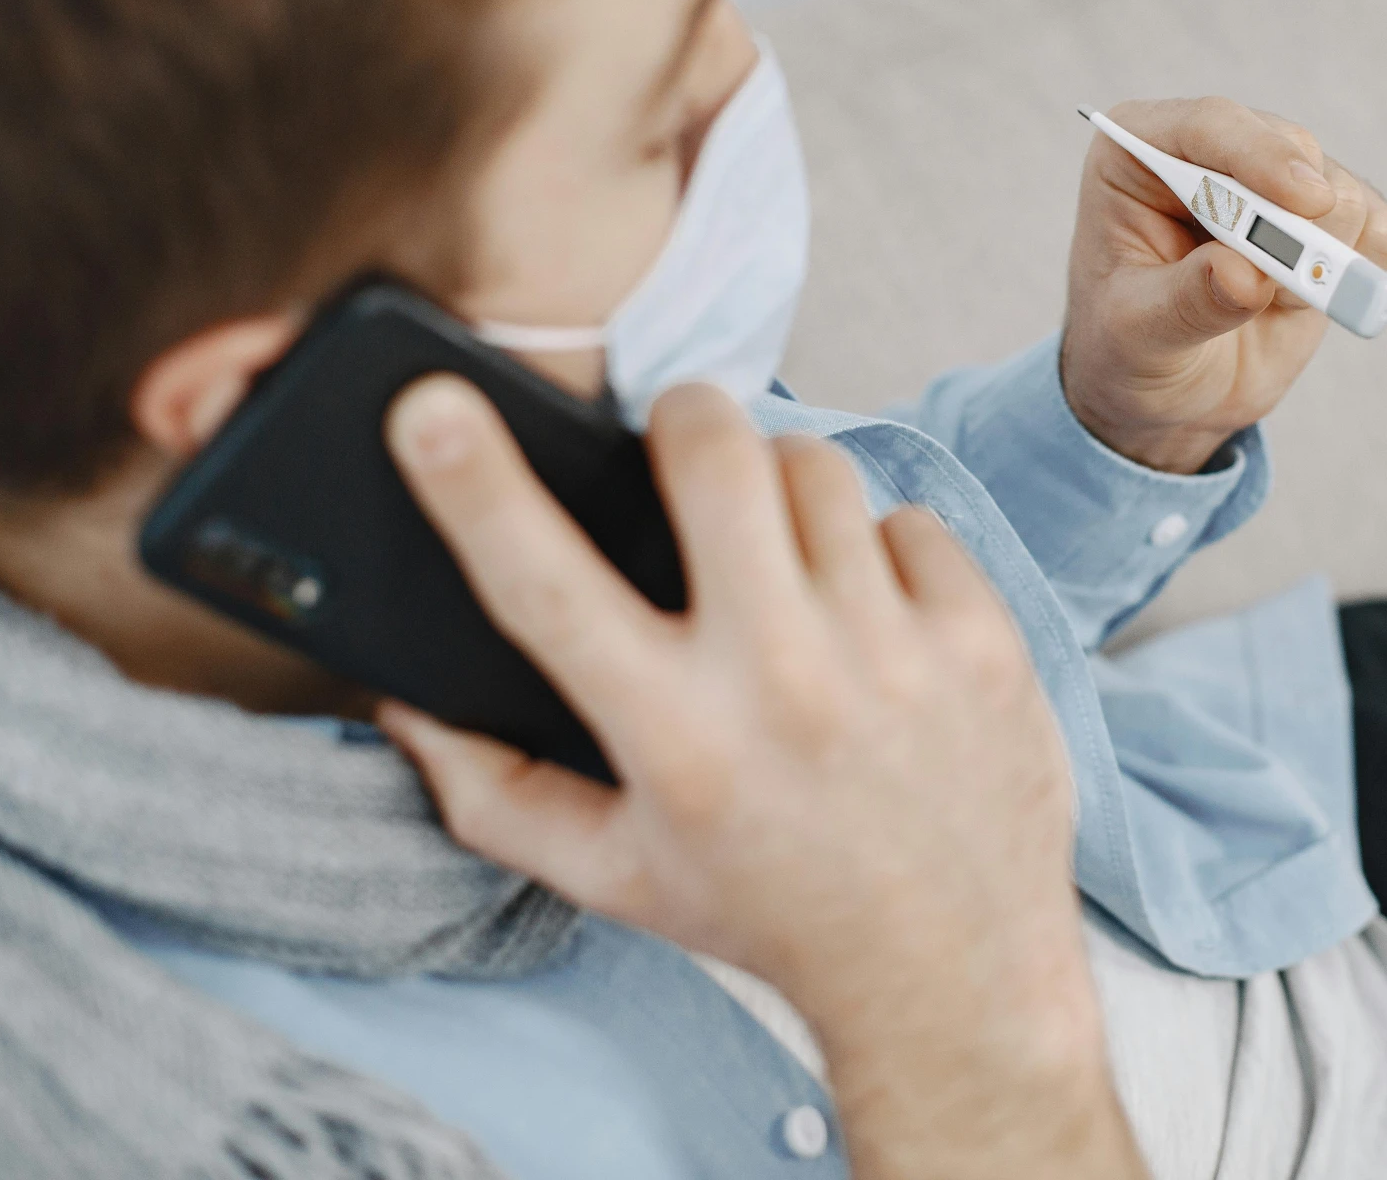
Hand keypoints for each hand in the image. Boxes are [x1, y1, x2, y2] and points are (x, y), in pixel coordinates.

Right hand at [378, 377, 1147, 1179]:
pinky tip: (872, 618)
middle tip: (679, 446)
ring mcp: (893, 654)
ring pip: (816, 467)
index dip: (474, 486)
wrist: (953, 978)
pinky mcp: (981, 641)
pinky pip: (909, 520)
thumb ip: (494, 794)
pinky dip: (881, 552)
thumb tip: (405, 707)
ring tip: (782, 556)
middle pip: (714, 455)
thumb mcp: (616, 875)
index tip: (431, 408)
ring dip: (783, 488)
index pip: (548, 587)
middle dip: (684, 421)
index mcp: (674, 739)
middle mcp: (782, 684)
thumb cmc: (770, 915)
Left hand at [1061, 97, 1386, 472]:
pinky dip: (1354, 272)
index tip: (1306, 202)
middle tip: (1292, 291)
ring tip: (1267, 305)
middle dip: (1302, 223)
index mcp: (1139, 157)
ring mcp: (1273, 180)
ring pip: (1341, 189)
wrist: (1171, 387)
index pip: (1210, 125)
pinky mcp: (1324, 217)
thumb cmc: (1131, 349)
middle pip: (1290, 150)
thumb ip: (1185, 303)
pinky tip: (1298, 301)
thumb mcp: (1136, 335)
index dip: (1261, 154)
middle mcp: (1210, 152)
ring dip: (1322, 258)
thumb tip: (1245, 275)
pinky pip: (1376, 225)